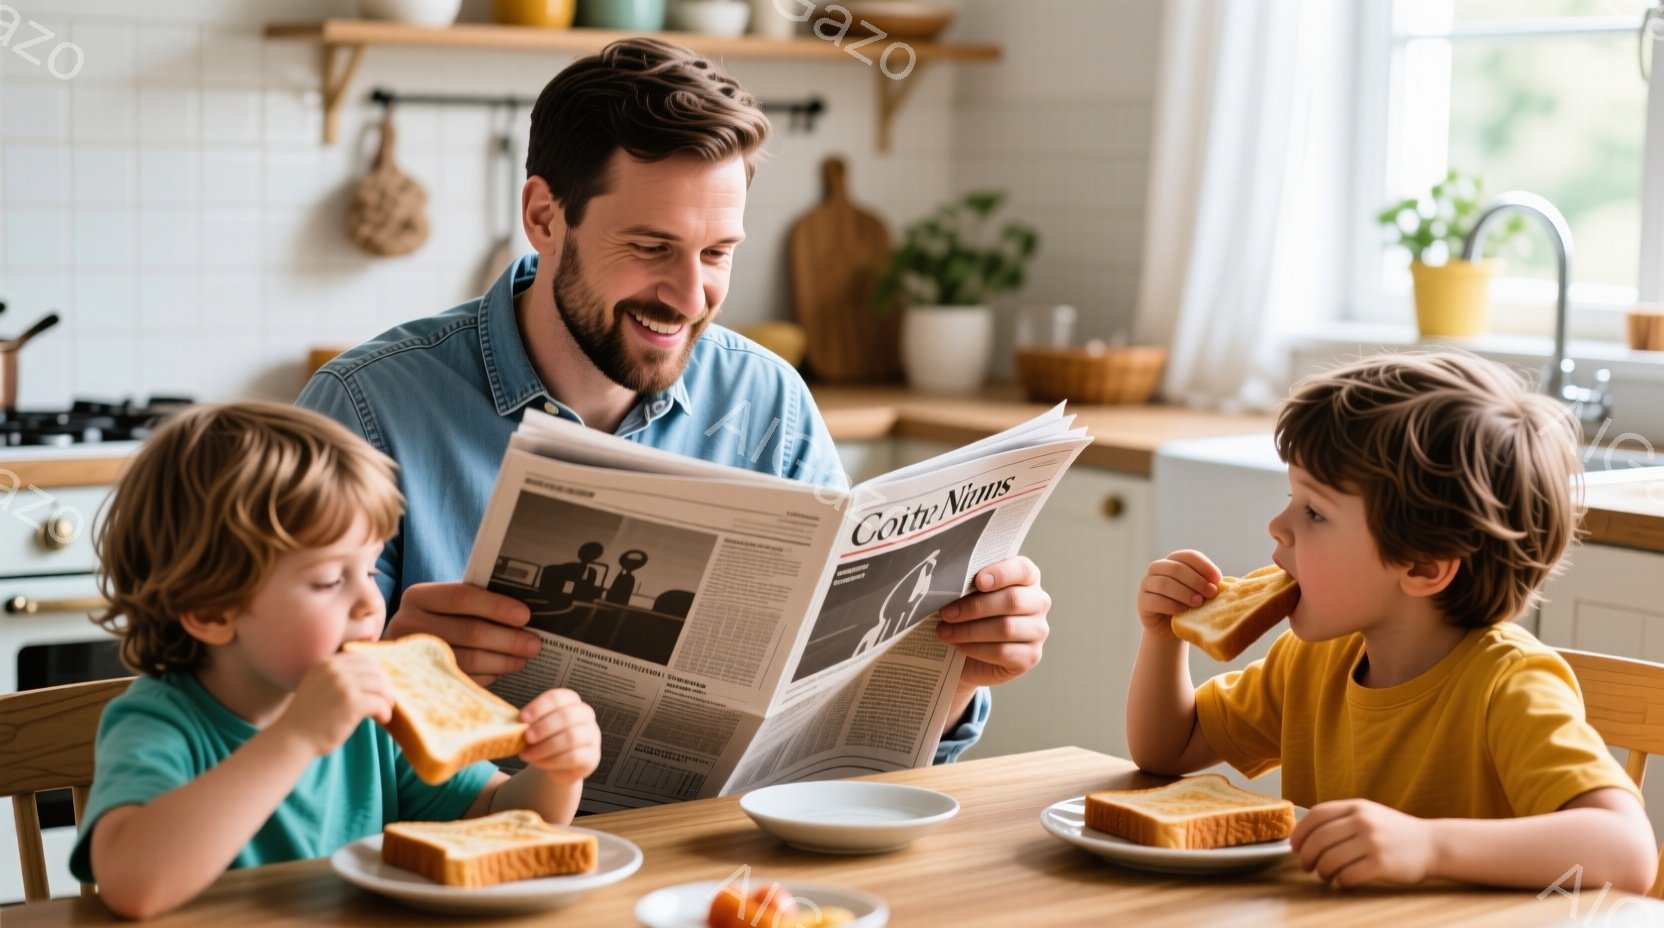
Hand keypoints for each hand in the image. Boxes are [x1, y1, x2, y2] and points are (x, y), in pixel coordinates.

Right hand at [273, 653, 393, 756]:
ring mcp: (344, 685)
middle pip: (375, 671)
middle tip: (386, 701)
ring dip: (386, 700)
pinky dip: (385, 712)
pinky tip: (382, 720)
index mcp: (327, 663)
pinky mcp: (352, 703)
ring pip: (381, 686)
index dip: (376, 673)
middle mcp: (335, 670)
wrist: (292, 738)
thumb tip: (374, 677)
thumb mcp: (318, 686)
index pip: (363, 659)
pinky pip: (380, 703)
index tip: (379, 687)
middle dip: (384, 686)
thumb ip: (338, 677)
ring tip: (383, 712)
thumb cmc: (308, 717)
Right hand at [386, 582, 540, 684]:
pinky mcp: (420, 681)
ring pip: (468, 659)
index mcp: (418, 596)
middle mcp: (408, 624)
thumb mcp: (443, 605)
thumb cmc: (434, 620)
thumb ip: (473, 601)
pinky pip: (462, 680)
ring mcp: (412, 656)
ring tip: (523, 659)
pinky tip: (502, 671)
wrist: (399, 648)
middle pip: (469, 631)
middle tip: (534, 644)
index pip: (462, 596)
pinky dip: (487, 676)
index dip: (496, 606)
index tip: (525, 615)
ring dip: (502, 660)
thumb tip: (521, 612)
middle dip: (508, 639)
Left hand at [517, 689, 600, 784]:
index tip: (522, 718)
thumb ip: (530, 723)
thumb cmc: (545, 740)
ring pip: (571, 738)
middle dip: (543, 727)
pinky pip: (573, 757)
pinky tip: (538, 762)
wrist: (558, 766)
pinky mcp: (592, 756)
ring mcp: (592, 735)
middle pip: (567, 716)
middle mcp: (586, 715)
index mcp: (571, 701)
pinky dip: (552, 761)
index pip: (558, 697)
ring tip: (527, 754)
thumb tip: (514, 724)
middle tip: (526, 737)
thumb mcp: (537, 728)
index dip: (539, 707)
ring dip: (545, 747)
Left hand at [936, 556, 1049, 690]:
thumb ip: (968, 582)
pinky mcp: (1031, 656)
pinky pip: (1003, 652)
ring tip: (944, 632)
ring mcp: (1038, 630)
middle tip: (946, 613)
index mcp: (1027, 578)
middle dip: (974, 607)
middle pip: (1012, 600)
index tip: (977, 581)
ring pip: (1006, 628)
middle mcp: (1038, 602)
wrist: (969, 653)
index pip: (1023, 569)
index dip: (1001, 574)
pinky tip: (959, 646)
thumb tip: (950, 579)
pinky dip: (976, 649)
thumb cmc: (970, 614)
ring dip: (969, 630)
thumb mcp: (969, 593)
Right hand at [1136, 550, 1221, 636]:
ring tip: (1199, 603)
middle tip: (1211, 593)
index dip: (1204, 566)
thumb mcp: (1202, 594)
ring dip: (1184, 592)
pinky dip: (1171, 605)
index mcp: (1174, 561)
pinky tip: (1183, 611)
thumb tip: (1221, 583)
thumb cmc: (1191, 608)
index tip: (1218, 579)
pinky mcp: (1142, 601)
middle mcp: (1158, 569)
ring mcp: (1147, 584)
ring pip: (1163, 583)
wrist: (1172, 629)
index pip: (1188, 556)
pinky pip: (1154, 600)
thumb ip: (1208, 585)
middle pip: (1175, 568)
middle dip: (1196, 580)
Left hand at [1291, 799, 1436, 886]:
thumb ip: (1341, 819)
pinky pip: (1348, 875)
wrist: (1433, 844)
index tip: (1295, 846)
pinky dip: (1340, 881)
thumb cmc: (1394, 832)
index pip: (1316, 815)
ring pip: (1330, 860)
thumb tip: (1305, 835)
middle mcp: (1363, 822)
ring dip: (1322, 872)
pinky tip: (1343, 881)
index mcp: (1356, 807)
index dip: (1300, 833)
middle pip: (1318, 840)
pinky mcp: (1382, 864)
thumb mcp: (1369, 814)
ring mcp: (1373, 843)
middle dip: (1306, 856)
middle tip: (1306, 866)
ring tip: (1325, 875)